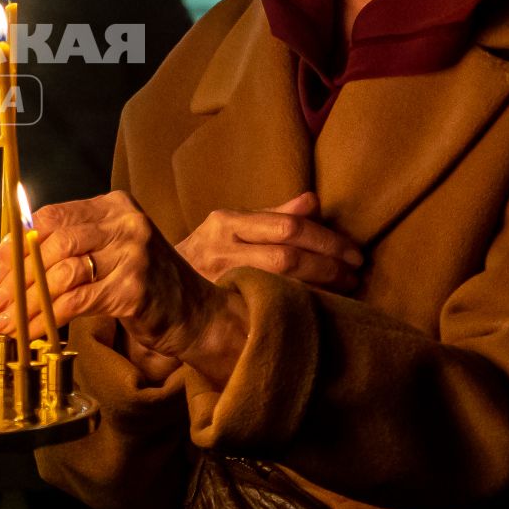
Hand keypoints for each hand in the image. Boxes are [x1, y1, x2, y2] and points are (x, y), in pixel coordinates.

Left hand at [0, 191, 242, 376]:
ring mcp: (133, 255)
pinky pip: (77, 302)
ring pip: (61, 275)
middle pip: (53, 245)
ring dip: (28, 301)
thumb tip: (12, 258)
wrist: (197, 314)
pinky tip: (34, 331)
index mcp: (114, 206)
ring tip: (9, 320)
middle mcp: (125, 224)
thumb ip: (73, 246)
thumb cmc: (147, 284)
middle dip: (19, 275)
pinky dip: (49, 318)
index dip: (18, 243)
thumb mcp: (112, 251)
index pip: (52, 217)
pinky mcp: (134, 290)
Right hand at [174, 191, 360, 291]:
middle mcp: (220, 249)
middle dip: (328, 266)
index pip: (287, 227)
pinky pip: (266, 305)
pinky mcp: (218, 307)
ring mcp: (217, 280)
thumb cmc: (206, 253)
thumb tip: (313, 200)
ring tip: (345, 289)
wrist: (153, 283)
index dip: (327, 240)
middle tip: (355, 274)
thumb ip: (273, 216)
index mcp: (226, 222)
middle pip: (287, 256)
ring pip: (279, 283)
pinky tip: (318, 307)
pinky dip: (298, 304)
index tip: (354, 253)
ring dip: (319, 287)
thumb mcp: (233, 227)